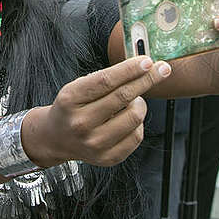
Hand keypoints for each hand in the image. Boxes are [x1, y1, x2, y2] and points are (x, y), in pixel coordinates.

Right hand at [22, 57, 171, 167]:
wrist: (56, 137)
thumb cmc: (72, 107)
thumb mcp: (77, 87)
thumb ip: (104, 79)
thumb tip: (141, 68)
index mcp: (70, 100)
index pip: (105, 81)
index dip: (129, 69)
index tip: (147, 60)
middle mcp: (80, 123)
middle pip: (123, 97)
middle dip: (147, 79)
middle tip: (162, 69)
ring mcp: (94, 143)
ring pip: (134, 116)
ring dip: (140, 103)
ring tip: (133, 101)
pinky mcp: (107, 158)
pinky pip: (136, 136)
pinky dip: (138, 123)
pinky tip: (128, 118)